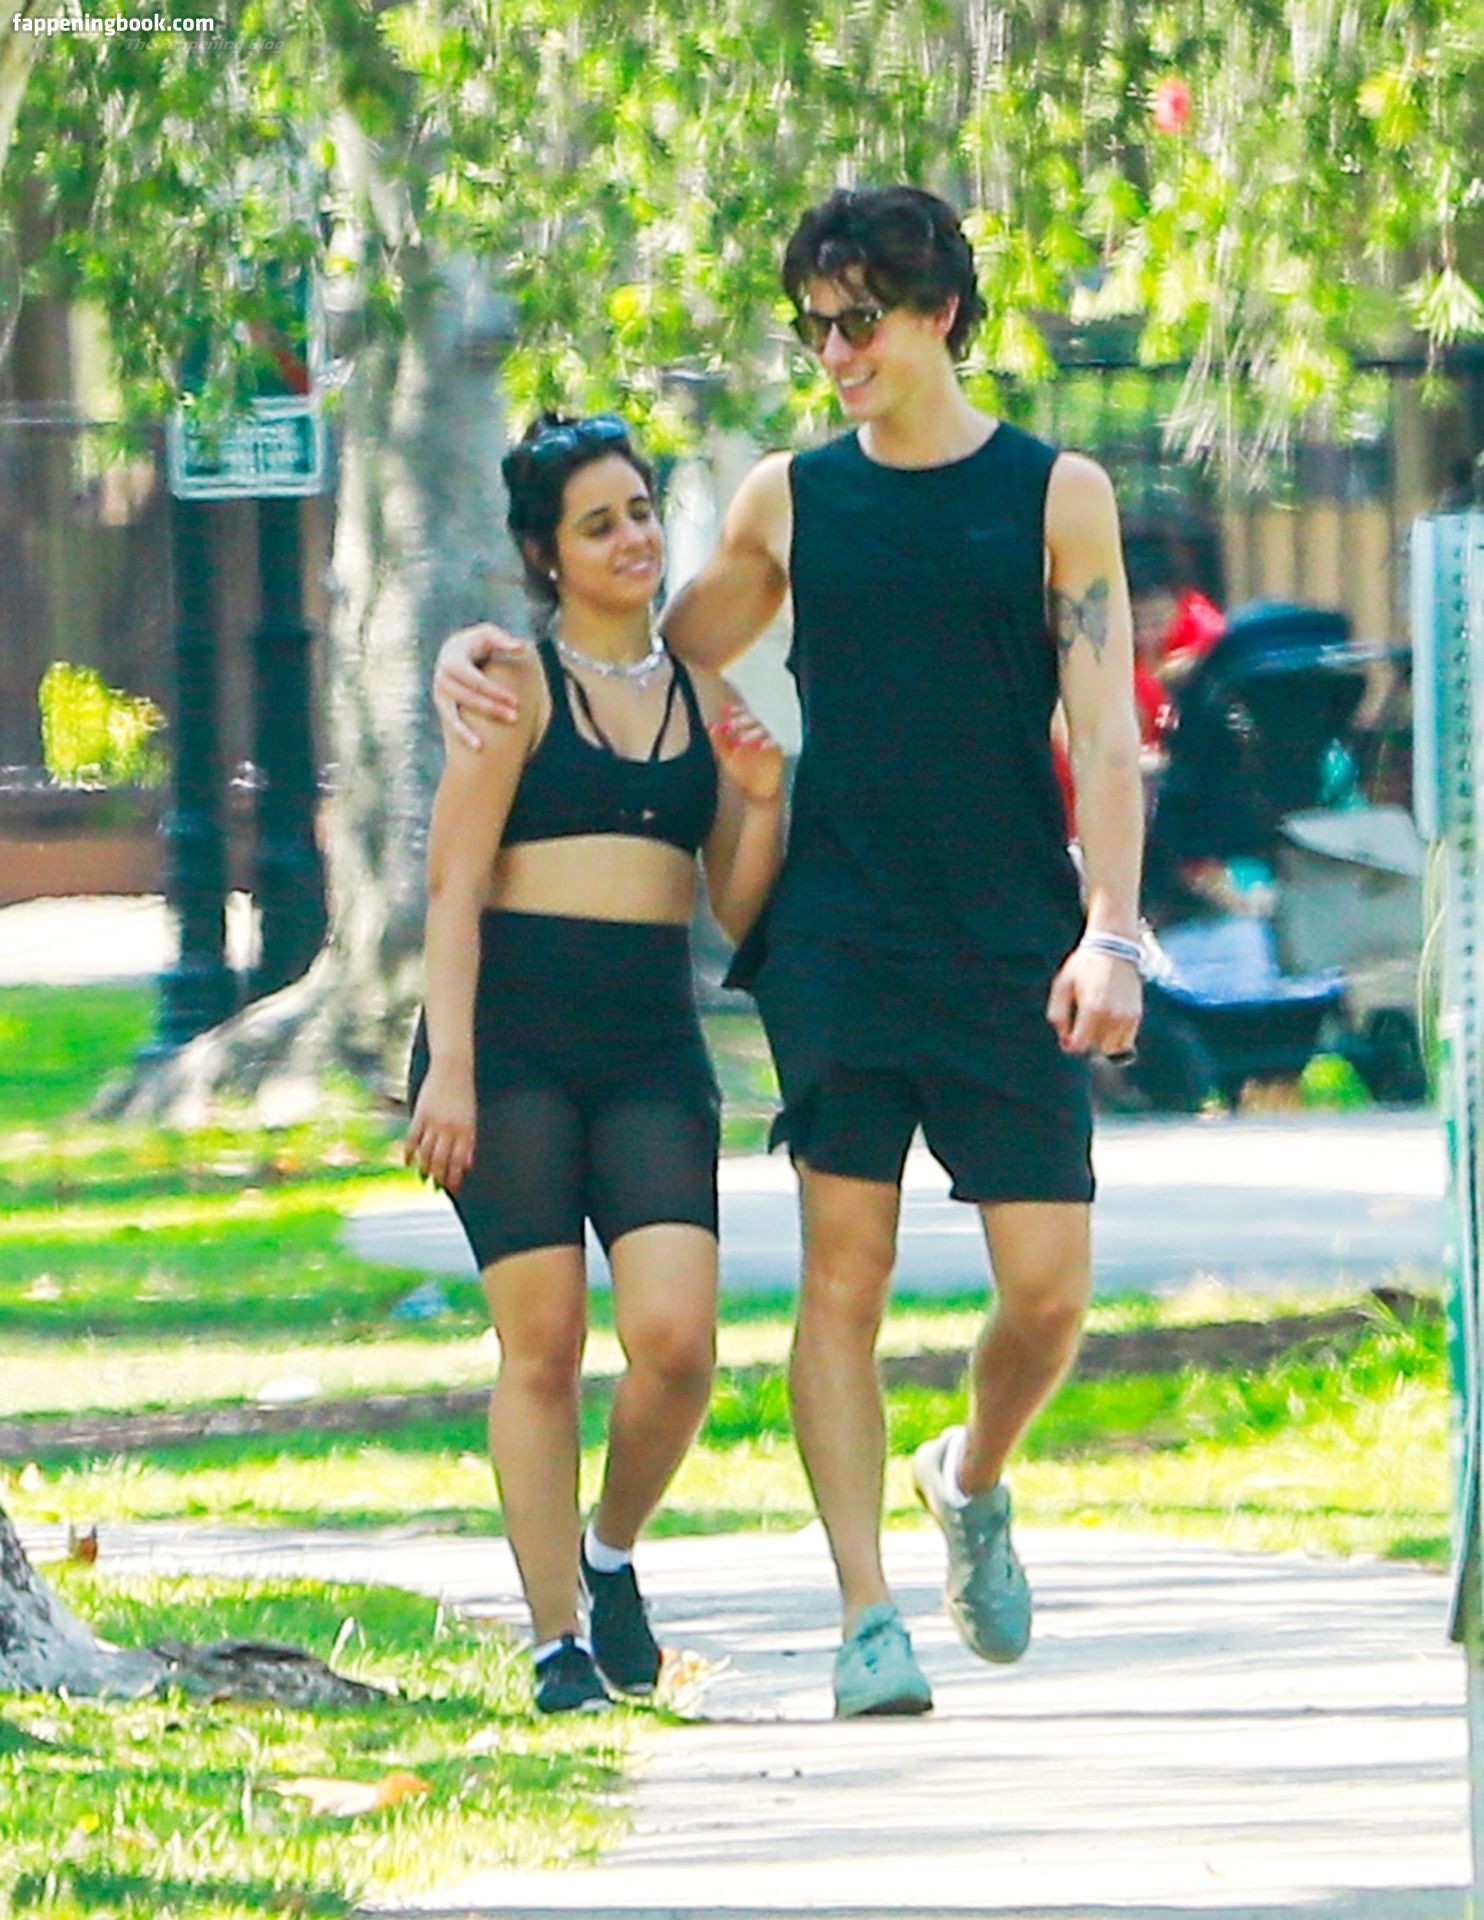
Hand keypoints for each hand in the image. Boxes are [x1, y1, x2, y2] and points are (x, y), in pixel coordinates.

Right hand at [405, 1062, 475, 1192]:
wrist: (452, 1069)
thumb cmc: (463, 1094)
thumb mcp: (470, 1118)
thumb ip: (469, 1142)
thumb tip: (468, 1165)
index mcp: (466, 1130)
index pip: (459, 1161)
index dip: (455, 1177)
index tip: (452, 1190)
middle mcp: (450, 1129)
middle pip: (442, 1160)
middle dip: (439, 1177)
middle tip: (436, 1188)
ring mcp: (434, 1122)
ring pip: (426, 1153)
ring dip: (425, 1168)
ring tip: (424, 1177)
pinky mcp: (420, 1114)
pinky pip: (413, 1139)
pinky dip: (409, 1153)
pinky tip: (408, 1162)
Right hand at [433, 622, 528, 748]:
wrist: (452, 651)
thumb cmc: (475, 642)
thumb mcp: (487, 634)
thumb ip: (504, 640)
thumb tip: (522, 646)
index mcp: (453, 661)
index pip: (476, 681)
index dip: (495, 692)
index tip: (515, 700)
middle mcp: (442, 678)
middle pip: (469, 698)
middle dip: (492, 709)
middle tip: (515, 717)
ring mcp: (440, 693)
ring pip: (457, 714)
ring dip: (475, 726)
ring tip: (493, 740)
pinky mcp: (442, 705)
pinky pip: (450, 722)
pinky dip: (462, 735)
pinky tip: (477, 747)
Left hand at [709, 703, 783, 805]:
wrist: (756, 791)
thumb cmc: (741, 770)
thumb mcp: (726, 755)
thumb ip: (718, 741)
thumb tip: (709, 725)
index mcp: (746, 730)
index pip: (742, 715)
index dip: (735, 711)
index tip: (726, 710)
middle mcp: (758, 733)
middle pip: (752, 720)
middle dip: (740, 721)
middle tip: (729, 725)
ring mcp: (768, 741)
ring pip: (762, 731)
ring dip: (750, 733)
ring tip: (740, 741)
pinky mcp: (777, 752)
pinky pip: (774, 744)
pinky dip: (767, 743)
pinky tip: (760, 746)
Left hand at [1046, 945, 1141, 1057]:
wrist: (1113, 948)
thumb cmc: (1083, 967)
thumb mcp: (1061, 986)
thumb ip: (1057, 1014)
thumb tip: (1065, 1040)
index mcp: (1092, 1009)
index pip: (1079, 1046)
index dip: (1069, 1044)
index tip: (1066, 1035)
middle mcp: (1112, 1016)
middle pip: (1094, 1048)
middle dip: (1085, 1040)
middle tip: (1080, 1023)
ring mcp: (1127, 1017)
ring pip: (1111, 1048)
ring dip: (1100, 1041)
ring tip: (1095, 1022)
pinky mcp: (1136, 1015)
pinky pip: (1125, 1042)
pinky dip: (1115, 1039)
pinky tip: (1107, 1023)